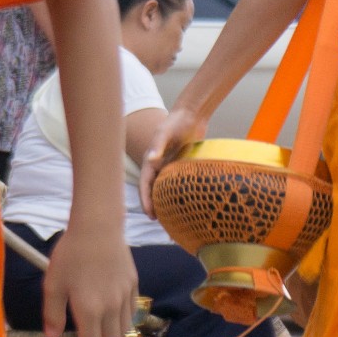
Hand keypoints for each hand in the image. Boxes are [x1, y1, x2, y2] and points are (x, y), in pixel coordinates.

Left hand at [43, 208, 138, 336]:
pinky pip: (130, 313)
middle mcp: (111, 308)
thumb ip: (53, 314)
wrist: (98, 227)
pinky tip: (111, 318)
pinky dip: (122, 323)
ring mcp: (125, 296)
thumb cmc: (70, 254)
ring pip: (124, 330)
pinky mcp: (133, 285)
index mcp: (89, 311)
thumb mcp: (53, 285)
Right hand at [139, 101, 210, 215]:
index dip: (146, 200)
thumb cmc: (176, 121)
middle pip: (153, 189)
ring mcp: (169, 165)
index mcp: (151, 160)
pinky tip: (185, 203)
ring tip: (171, 218)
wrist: (192, 114)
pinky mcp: (181, 164)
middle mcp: (158, 164)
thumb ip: (158, 145)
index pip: (145, 184)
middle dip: (153, 205)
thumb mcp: (165, 132)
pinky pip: (177, 182)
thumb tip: (151, 159)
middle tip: (159, 222)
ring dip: (164, 200)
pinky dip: (178, 192)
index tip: (150, 215)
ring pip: (164, 187)